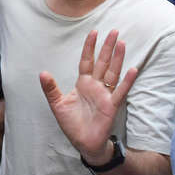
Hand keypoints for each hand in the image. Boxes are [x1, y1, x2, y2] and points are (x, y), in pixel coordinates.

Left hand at [39, 30, 136, 164]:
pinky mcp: (111, 106)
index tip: (94, 32)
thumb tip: (42, 73)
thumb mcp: (57, 104)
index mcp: (83, 83)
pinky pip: (120, 91)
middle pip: (103, 62)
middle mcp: (95, 86)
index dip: (90, 47)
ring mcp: (105, 94)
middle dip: (107, 47)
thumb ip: (51, 89)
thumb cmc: (72, 124)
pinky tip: (132, 69)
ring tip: (122, 43)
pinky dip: (126, 81)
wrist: (83, 143)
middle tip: (114, 31)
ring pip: (113, 72)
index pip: (87, 61)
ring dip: (117, 58)